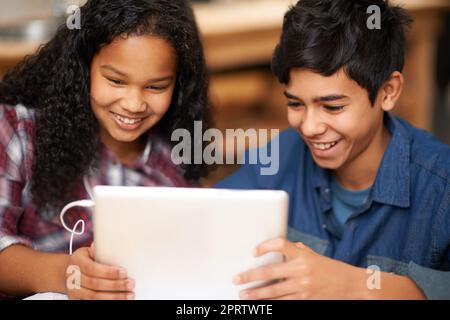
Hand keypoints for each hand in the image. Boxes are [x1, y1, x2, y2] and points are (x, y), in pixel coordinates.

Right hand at [65, 243, 134, 299]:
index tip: (124, 272)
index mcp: (77, 262)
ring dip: (114, 297)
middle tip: (130, 284)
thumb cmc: (83, 260)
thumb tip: (111, 245)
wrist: (67, 272)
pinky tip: (119, 300)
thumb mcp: (87, 252)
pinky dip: (107, 302)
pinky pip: (91, 303)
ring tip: (129, 295)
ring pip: (94, 297)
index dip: (109, 272)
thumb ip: (98, 250)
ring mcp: (73, 291)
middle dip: (115, 285)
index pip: (92, 268)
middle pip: (95, 284)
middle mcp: (73, 277)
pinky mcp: (76, 300)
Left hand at [233, 237, 362, 299]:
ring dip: (256, 294)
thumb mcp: (314, 255)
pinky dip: (272, 304)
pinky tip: (261, 305)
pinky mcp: (306, 300)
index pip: (279, 244)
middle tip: (237, 279)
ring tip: (243, 295)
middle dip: (250, 276)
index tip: (253, 251)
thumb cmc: (330, 268)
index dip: (264, 246)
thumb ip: (297, 251)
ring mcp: (303, 287)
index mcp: (302, 255)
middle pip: (269, 272)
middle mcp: (301, 270)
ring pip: (273, 292)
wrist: (351, 284)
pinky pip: (284, 303)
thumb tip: (278, 249)